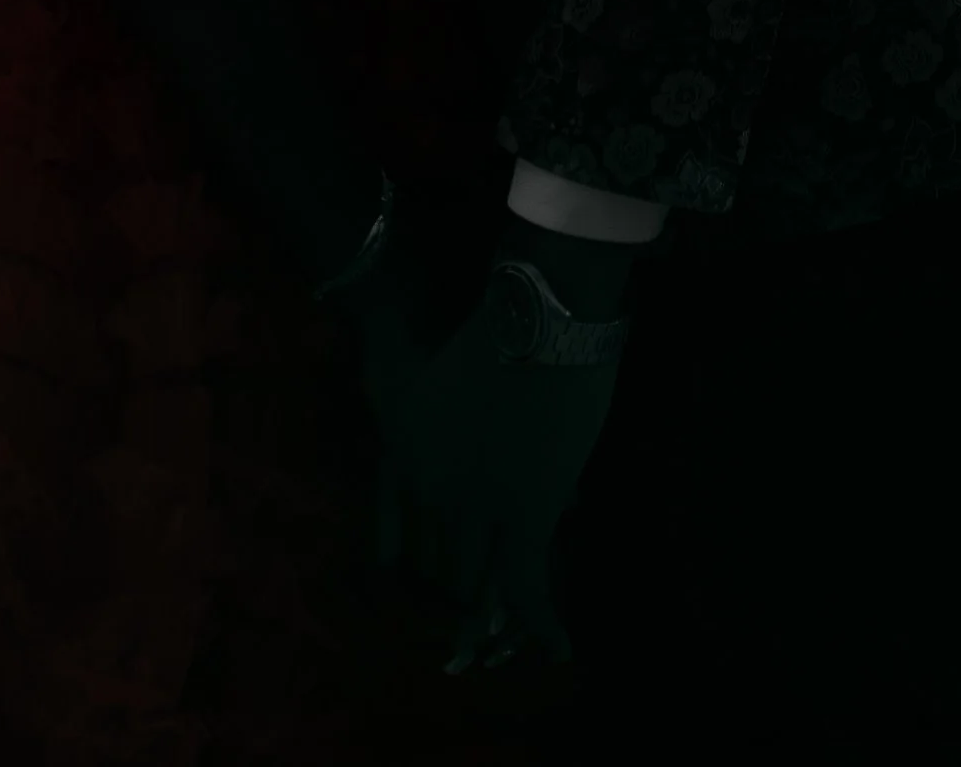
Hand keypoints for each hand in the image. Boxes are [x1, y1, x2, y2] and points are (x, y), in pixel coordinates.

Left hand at [353, 268, 622, 672]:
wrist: (530, 312)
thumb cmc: (481, 327)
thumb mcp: (427, 375)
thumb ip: (427, 418)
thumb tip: (435, 448)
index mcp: (403, 458)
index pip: (406, 532)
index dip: (423, 566)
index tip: (437, 596)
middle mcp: (430, 491)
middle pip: (441, 563)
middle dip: (458, 600)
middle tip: (471, 641)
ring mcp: (474, 505)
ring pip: (478, 580)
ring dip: (494, 617)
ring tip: (504, 648)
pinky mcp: (526, 513)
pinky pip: (526, 584)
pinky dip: (541, 621)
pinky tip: (557, 649)